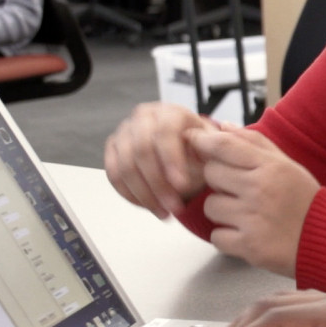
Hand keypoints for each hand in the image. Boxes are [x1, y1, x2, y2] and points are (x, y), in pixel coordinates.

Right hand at [104, 102, 216, 218]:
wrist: (184, 146)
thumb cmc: (200, 146)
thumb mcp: (212, 145)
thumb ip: (212, 148)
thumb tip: (210, 151)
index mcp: (170, 112)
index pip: (165, 132)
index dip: (171, 160)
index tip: (182, 185)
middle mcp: (143, 117)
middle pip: (141, 150)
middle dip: (158, 184)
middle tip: (175, 207)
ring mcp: (125, 131)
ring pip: (125, 166)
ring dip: (144, 195)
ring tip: (165, 213)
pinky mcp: (113, 148)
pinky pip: (114, 175)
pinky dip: (130, 195)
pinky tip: (149, 207)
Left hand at [187, 126, 320, 275]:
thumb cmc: (304, 199)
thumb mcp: (287, 164)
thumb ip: (254, 143)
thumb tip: (222, 126)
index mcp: (270, 166)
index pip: (224, 145)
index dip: (202, 141)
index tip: (194, 141)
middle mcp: (259, 189)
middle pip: (211, 173)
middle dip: (217, 180)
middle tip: (235, 188)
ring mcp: (253, 218)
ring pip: (210, 206)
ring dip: (221, 210)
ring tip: (243, 213)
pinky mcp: (249, 246)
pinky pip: (216, 236)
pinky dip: (226, 236)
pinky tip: (244, 232)